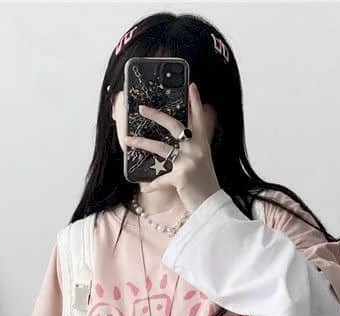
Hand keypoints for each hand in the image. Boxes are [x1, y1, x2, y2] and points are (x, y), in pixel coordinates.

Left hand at [126, 83, 220, 212]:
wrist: (211, 206)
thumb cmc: (205, 186)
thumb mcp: (203, 163)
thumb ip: (193, 150)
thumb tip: (176, 142)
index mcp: (203, 144)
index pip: (199, 119)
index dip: (195, 102)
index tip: (191, 85)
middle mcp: (197, 149)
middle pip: (174, 126)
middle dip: (156, 115)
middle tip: (141, 108)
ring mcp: (189, 162)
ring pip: (160, 148)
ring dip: (141, 143)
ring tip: (127, 140)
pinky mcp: (181, 176)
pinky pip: (160, 178)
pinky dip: (151, 184)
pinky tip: (144, 186)